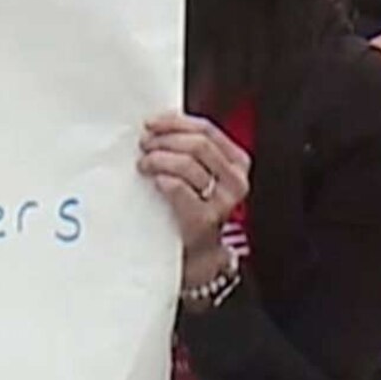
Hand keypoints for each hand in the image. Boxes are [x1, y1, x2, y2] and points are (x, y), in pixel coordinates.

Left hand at [139, 112, 251, 280]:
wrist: (196, 257)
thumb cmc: (192, 212)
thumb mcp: (199, 177)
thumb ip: (188, 150)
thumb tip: (157, 126)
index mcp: (236, 163)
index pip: (206, 130)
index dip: (175, 122)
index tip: (151, 123)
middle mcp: (235, 182)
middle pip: (198, 145)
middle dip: (165, 140)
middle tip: (144, 146)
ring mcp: (222, 202)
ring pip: (187, 164)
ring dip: (159, 159)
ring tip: (144, 164)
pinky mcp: (204, 221)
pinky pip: (179, 188)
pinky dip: (163, 180)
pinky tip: (155, 181)